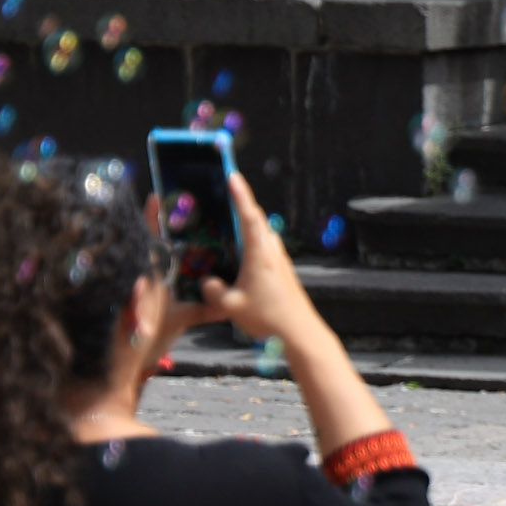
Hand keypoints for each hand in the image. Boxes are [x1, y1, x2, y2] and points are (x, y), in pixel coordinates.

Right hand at [201, 171, 322, 347]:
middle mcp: (272, 250)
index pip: (248, 215)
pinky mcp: (281, 270)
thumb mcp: (230, 305)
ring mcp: (279, 259)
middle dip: (240, 204)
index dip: (239, 194)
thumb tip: (206, 282)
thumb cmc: (268, 316)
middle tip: (224, 192)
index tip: (232, 175)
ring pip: (260, 234)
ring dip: (245, 225)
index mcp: (259, 252)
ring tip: (226, 221)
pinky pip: (262, 247)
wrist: (299, 330)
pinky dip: (250, 242)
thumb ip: (213, 290)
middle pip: (255, 220)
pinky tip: (237, 253)